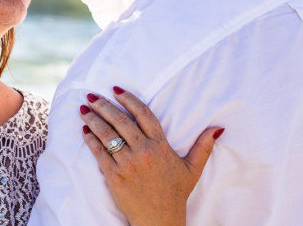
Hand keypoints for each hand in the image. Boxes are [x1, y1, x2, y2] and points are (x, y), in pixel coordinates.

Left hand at [79, 87, 222, 225]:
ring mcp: (128, 163)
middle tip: (92, 96)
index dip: (128, 99)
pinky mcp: (114, 175)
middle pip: (120, 121)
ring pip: (107, 134)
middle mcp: (144, 151)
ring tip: (83, 109)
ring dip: (93, 119)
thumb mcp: (193, 169)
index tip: (116, 89)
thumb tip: (218, 128)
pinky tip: (84, 131)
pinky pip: (99, 152)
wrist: (159, 220)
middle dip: (103, 105)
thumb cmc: (175, 193)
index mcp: (161, 146)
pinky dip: (90, 140)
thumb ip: (203, 146)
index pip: (143, 114)